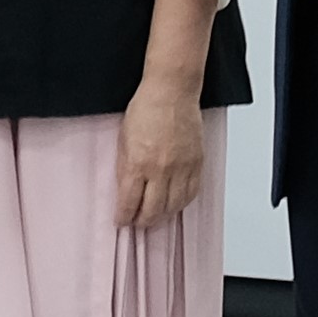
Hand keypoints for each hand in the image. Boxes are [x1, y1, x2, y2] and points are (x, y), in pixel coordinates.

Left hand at [117, 81, 210, 228]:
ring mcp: (181, 168)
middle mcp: (161, 170)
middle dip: (143, 222)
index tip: (120, 221)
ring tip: (155, 218)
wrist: (172, 92)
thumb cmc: (146, 109)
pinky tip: (174, 204)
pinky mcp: (197, 164)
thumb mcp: (123, 139)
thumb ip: (125, 166)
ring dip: (163, 216)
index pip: (129, 202)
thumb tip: (125, 189)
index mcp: (138, 163)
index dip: (124, 216)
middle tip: (137, 224)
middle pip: (153, 210)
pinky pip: (191, 193)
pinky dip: (182, 203)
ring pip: (174, 206)